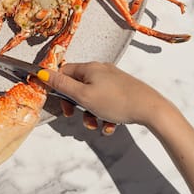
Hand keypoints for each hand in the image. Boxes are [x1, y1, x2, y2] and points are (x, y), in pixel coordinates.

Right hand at [37, 61, 164, 126]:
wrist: (150, 108)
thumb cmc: (117, 101)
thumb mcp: (83, 95)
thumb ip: (62, 85)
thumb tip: (42, 72)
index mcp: (90, 68)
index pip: (64, 71)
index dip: (58, 87)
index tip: (61, 103)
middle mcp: (101, 70)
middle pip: (78, 85)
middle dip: (76, 104)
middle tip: (75, 116)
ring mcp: (113, 80)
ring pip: (92, 96)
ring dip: (90, 113)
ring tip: (97, 125)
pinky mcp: (123, 90)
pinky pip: (106, 101)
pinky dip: (104, 114)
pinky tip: (110, 125)